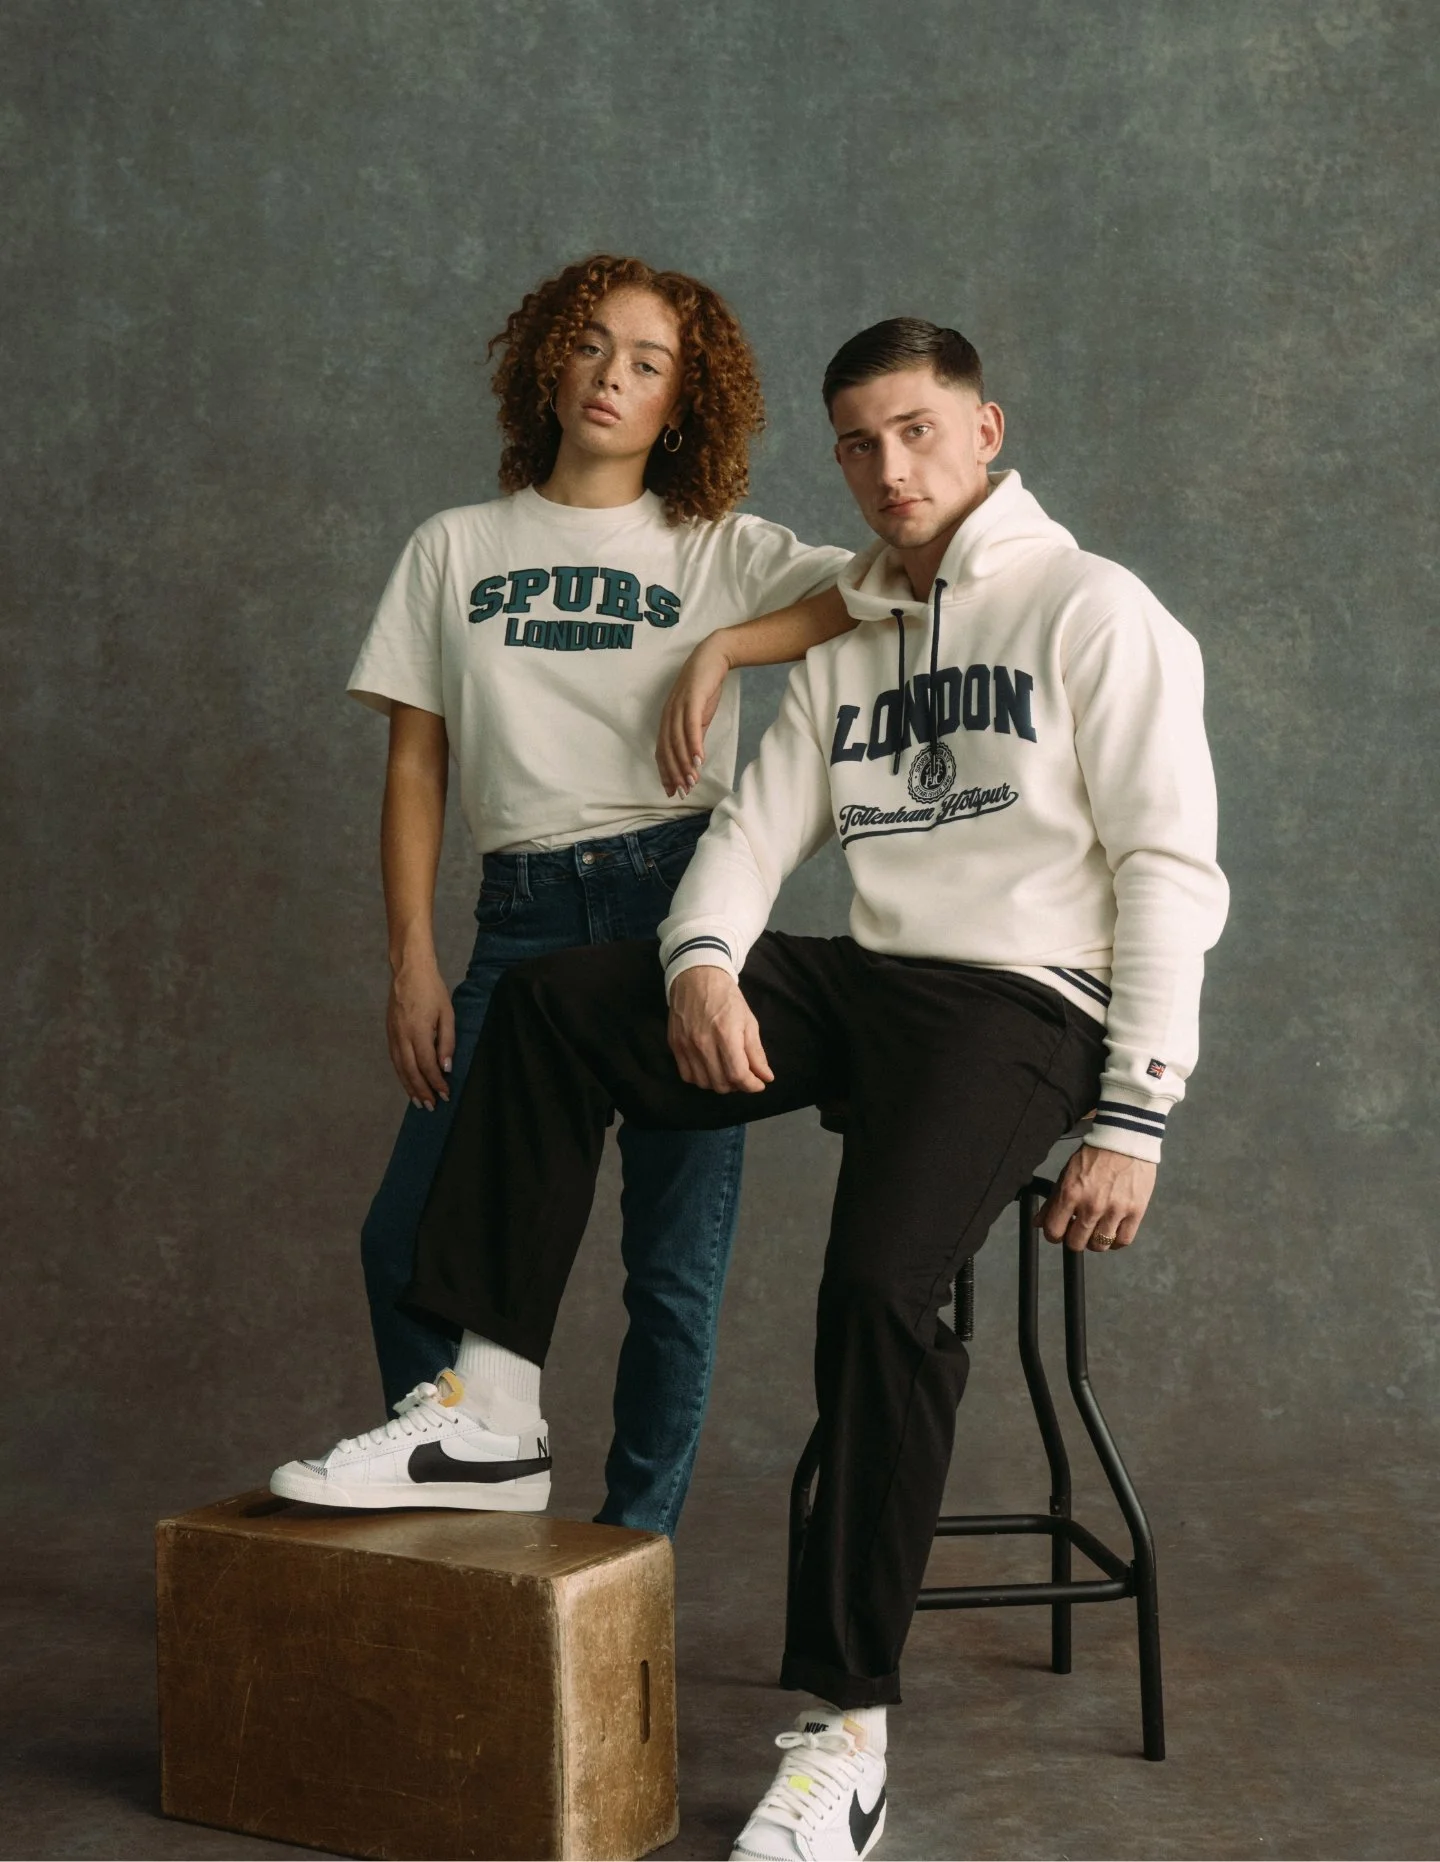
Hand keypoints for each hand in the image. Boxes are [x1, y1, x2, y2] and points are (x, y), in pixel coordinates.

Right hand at [386, 959, 453, 1109]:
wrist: (408, 971)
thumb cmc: (432, 990)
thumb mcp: (447, 1014)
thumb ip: (447, 1042)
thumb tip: (446, 1067)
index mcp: (418, 1032)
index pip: (427, 1066)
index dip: (436, 1083)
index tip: (445, 1094)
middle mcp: (402, 1037)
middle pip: (411, 1071)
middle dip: (422, 1091)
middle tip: (431, 1107)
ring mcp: (393, 1035)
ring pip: (400, 1068)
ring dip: (409, 1087)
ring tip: (418, 1102)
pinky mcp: (389, 1033)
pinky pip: (395, 1059)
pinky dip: (401, 1074)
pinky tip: (408, 1082)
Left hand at [656, 634, 731, 796]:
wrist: (714, 656)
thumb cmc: (706, 687)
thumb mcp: (699, 715)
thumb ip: (695, 735)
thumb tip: (694, 758)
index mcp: (668, 719)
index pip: (662, 750)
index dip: (666, 772)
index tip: (671, 791)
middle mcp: (668, 714)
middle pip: (667, 749)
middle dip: (674, 773)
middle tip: (683, 792)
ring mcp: (678, 706)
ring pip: (677, 740)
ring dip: (684, 763)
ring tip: (692, 781)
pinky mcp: (691, 698)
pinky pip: (690, 725)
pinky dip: (693, 744)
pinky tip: (699, 759)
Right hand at [667, 965, 773, 1093]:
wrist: (696, 976)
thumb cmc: (727, 997)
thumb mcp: (748, 1021)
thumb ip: (756, 1052)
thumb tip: (766, 1077)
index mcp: (725, 1034)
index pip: (738, 1074)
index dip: (751, 1086)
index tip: (759, 1084)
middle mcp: (703, 1042)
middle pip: (721, 1083)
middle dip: (738, 1085)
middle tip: (744, 1075)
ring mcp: (686, 1045)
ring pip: (704, 1083)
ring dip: (719, 1083)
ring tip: (727, 1072)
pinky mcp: (674, 1045)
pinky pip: (687, 1075)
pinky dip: (701, 1078)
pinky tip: (710, 1069)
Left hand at [1038, 1145, 1156, 1251]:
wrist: (1124, 1141)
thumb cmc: (1094, 1156)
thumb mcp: (1066, 1174)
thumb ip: (1053, 1201)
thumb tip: (1038, 1222)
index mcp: (1070, 1193)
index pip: (1054, 1231)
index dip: (1053, 1235)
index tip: (1058, 1231)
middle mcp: (1092, 1205)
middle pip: (1076, 1243)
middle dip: (1073, 1239)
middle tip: (1077, 1230)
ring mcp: (1115, 1210)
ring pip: (1099, 1245)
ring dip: (1095, 1242)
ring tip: (1095, 1230)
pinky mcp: (1136, 1211)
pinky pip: (1123, 1240)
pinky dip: (1116, 1242)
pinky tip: (1112, 1232)